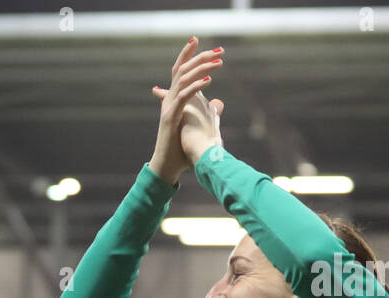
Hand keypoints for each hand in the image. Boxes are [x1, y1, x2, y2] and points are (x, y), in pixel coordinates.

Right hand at [148, 38, 223, 184]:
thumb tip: (218, 103)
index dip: (187, 54)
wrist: (168, 167)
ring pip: (183, 79)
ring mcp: (169, 108)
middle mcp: (169, 100)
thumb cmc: (182, 149)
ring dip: (202, 68)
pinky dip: (196, 87)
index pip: (179, 70)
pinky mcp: (170, 117)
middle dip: (199, 56)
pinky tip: (209, 80)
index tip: (196, 39)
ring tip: (220, 63)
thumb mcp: (198, 125)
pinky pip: (183, 97)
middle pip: (182, 69)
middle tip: (219, 50)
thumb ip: (207, 111)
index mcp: (175, 99)